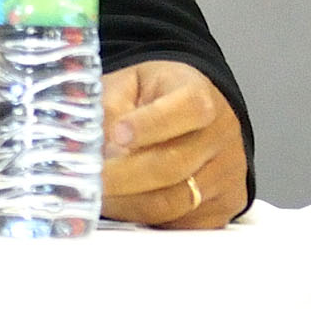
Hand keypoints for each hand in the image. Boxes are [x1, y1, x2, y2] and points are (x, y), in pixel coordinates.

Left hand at [102, 59, 246, 228]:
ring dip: (130, 203)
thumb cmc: (157, 98)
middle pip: (174, 165)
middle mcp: (221, 135)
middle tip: (91, 179)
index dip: (150, 124)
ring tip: (100, 194)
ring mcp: (226, 174)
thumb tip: (85, 142)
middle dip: (124, 176)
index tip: (117, 133)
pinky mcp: (222, 208)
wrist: (194, 115)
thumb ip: (109, 107)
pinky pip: (181, 224)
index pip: (187, 108)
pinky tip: (125, 205)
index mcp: (200, 95)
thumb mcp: (130, 84)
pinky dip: (146, 220)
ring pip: (175, 202)